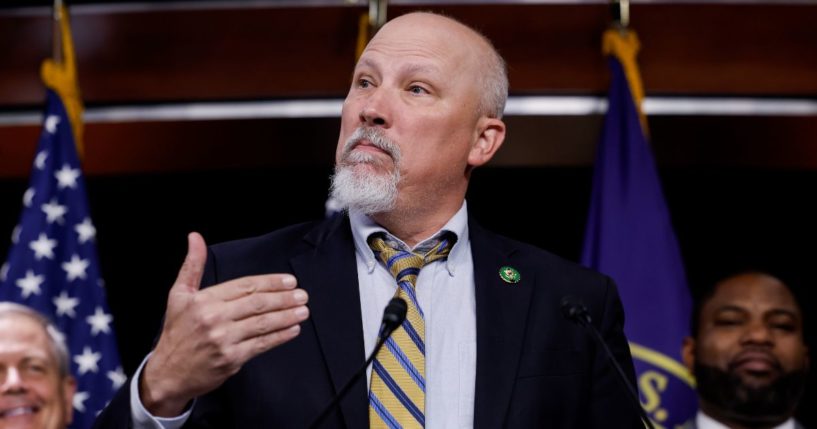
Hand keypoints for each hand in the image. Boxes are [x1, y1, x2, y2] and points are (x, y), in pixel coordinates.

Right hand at [139, 232, 308, 416]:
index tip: (289, 281)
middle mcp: (214, 318)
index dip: (270, 283)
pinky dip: (280, 336)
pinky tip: (293, 329)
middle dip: (284, 298)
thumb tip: (195, 237)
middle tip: (302, 295)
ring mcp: (224, 339)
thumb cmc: (177, 333)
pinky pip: (261, 344)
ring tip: (302, 311)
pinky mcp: (231, 359)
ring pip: (262, 323)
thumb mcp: (179, 295)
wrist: (168, 373)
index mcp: (204, 300)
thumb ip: (192, 265)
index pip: (245, 286)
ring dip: (286, 316)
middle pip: (257, 303)